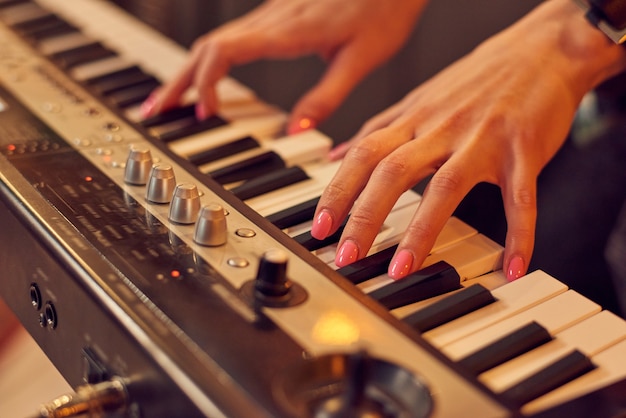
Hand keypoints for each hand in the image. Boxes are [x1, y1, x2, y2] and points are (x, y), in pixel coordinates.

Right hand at [141, 0, 425, 132]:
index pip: (224, 52)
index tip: (203, 113)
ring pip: (214, 41)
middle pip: (207, 47)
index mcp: (287, 30)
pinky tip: (206, 75)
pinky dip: (209, 60)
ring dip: (188, 71)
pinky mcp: (277, 16)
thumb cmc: (383, 9)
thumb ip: (326, 97)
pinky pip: (231, 38)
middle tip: (155, 111)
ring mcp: (271, 14)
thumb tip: (295, 131)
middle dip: (178, 81)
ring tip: (169, 99)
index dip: (206, 82)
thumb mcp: (360, 60)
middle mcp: (271, 19)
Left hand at [312, 0, 625, 281]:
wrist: (542, 50)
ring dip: (421, 232)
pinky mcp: (524, 150)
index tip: (319, 227)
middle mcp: (441, 129)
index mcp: (414, 119)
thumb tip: (336, 155)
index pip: (363, 154)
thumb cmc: (476, 82)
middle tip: (346, 255)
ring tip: (401, 270)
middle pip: (392, 171)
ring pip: (446, 186)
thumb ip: (377, 129)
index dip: (338, 191)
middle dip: (364, 216)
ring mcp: (483, 139)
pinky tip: (512, 268)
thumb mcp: (418, 100)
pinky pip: (520, 199)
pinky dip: (519, 235)